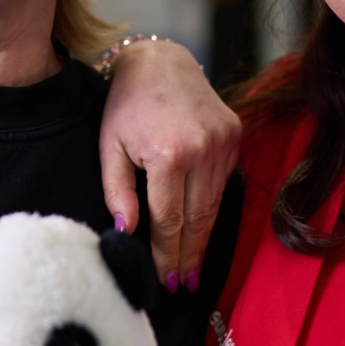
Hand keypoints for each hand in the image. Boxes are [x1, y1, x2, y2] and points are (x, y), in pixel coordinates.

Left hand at [99, 39, 240, 287]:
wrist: (159, 61)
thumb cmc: (126, 105)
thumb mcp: (109, 146)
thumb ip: (117, 190)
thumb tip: (127, 230)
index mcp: (168, 154)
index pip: (169, 219)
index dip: (167, 254)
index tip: (165, 279)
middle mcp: (203, 150)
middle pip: (197, 218)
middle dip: (189, 256)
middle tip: (184, 284)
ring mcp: (224, 143)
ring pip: (215, 205)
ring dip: (203, 238)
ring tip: (193, 266)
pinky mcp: (235, 137)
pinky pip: (223, 183)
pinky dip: (212, 207)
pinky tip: (201, 228)